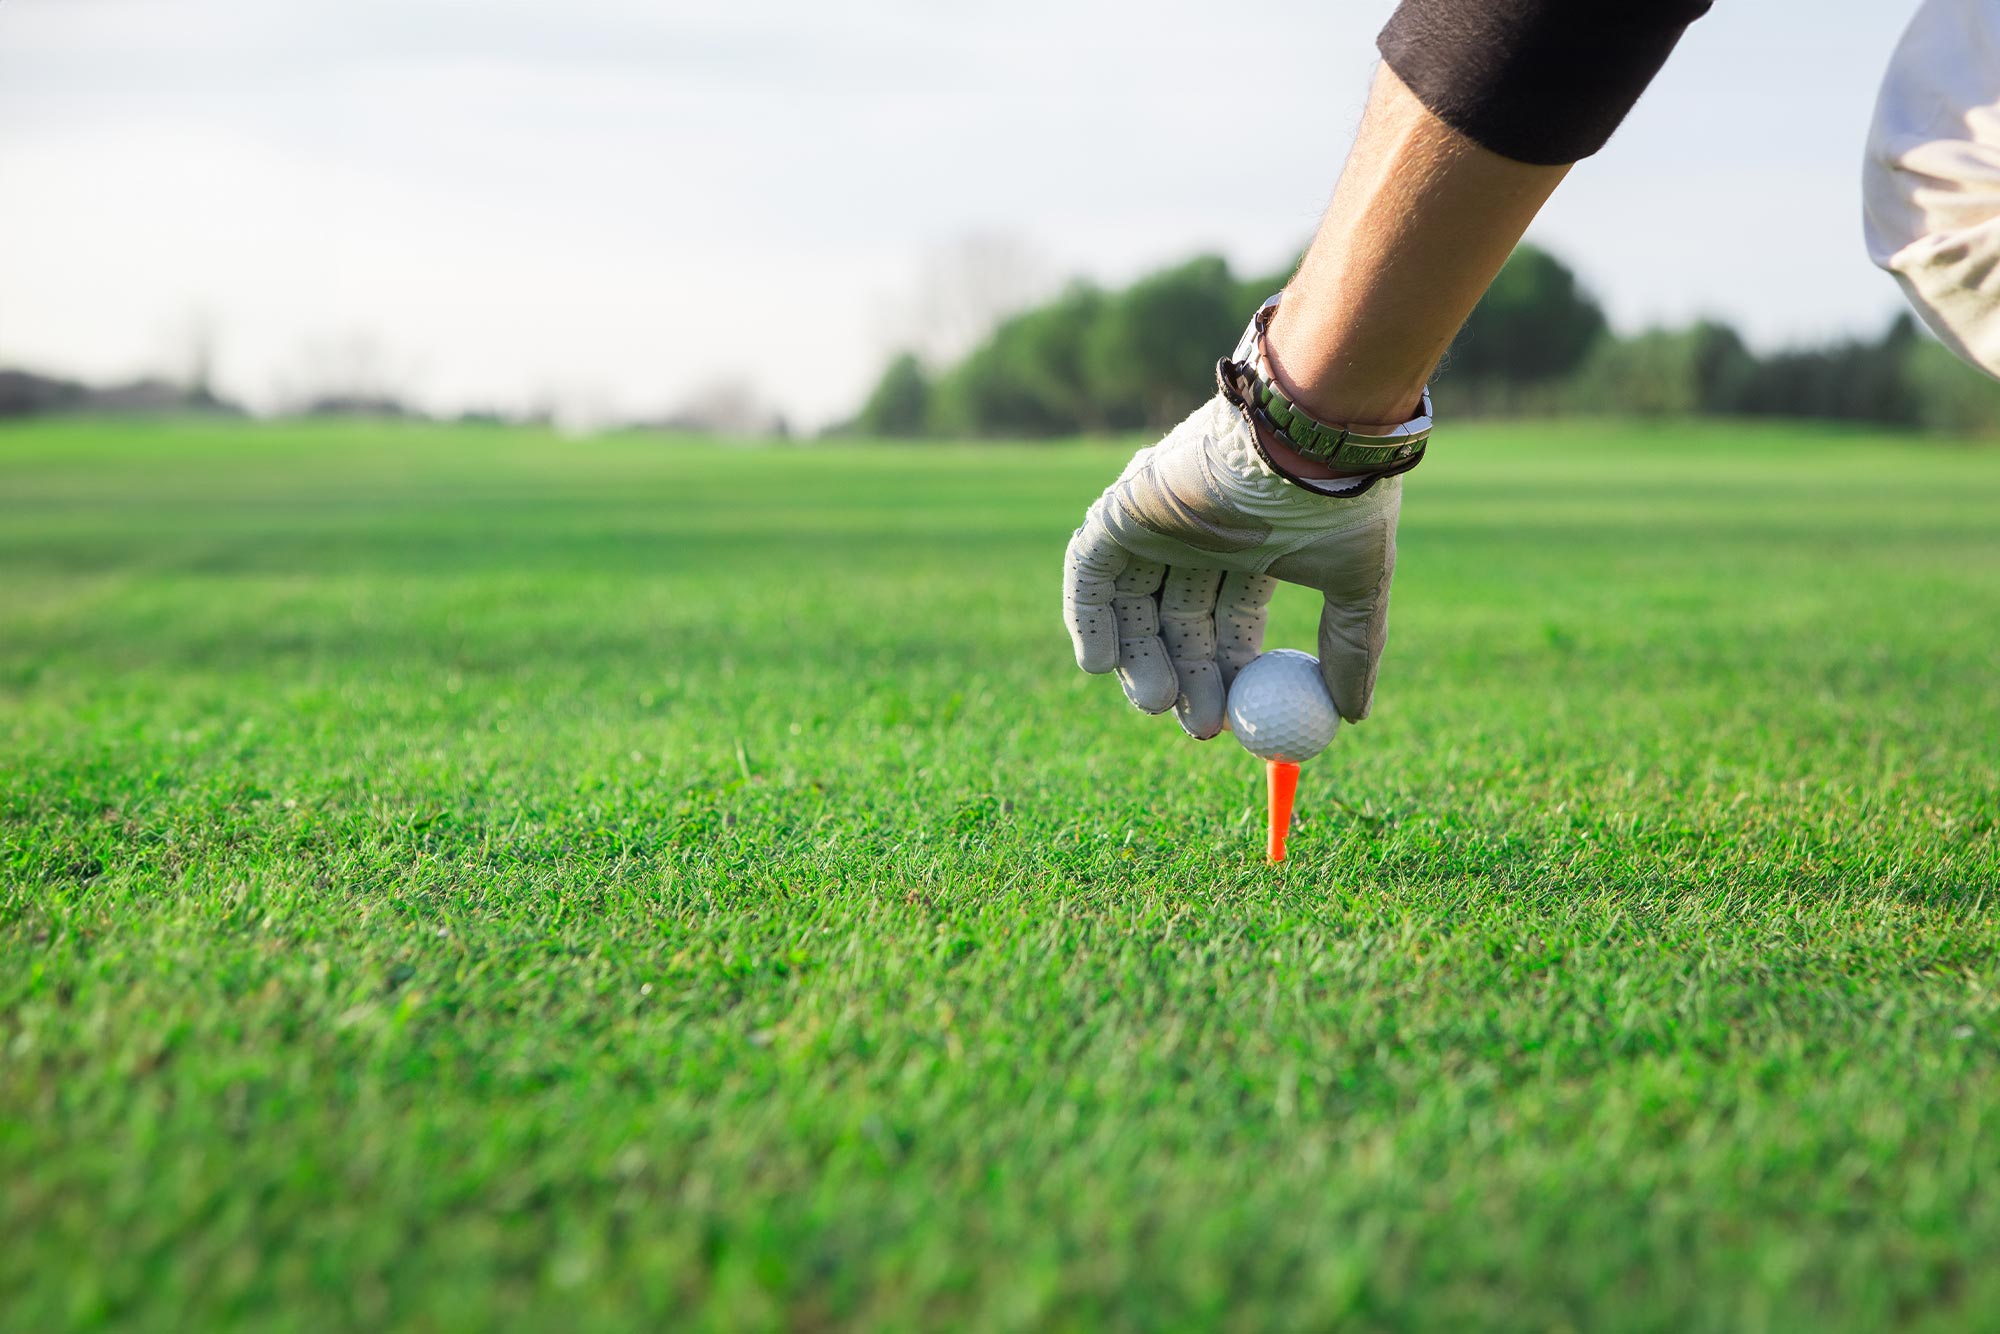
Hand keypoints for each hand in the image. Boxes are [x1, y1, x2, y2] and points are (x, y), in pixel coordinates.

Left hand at [1062, 393, 1401, 737]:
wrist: (1308, 432)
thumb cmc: (1337, 500)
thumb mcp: (1358, 582)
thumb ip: (1353, 647)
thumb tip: (1354, 715)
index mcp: (1252, 548)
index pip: (1226, 624)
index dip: (1228, 675)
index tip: (1233, 725)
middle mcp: (1198, 536)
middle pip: (1176, 624)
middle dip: (1187, 679)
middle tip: (1199, 726)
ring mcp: (1157, 522)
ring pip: (1132, 607)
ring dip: (1139, 662)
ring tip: (1160, 704)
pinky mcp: (1121, 508)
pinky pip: (1088, 572)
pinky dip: (1088, 618)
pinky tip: (1101, 666)